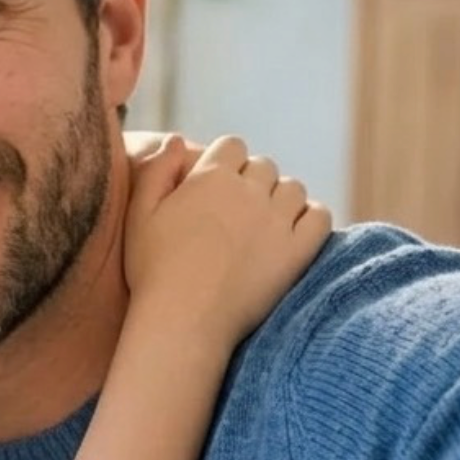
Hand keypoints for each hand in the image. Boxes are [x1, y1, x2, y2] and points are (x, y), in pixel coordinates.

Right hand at [124, 133, 331, 345]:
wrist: (183, 320)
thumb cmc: (153, 269)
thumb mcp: (139, 215)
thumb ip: (158, 171)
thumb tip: (177, 139)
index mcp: (210, 177)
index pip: (232, 145)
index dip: (224, 162)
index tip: (214, 185)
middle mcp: (249, 192)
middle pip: (264, 166)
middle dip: (252, 181)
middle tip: (234, 211)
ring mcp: (278, 221)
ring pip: (294, 188)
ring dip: (281, 198)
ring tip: (263, 222)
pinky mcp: (298, 251)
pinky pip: (319, 217)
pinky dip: (309, 218)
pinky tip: (291, 232)